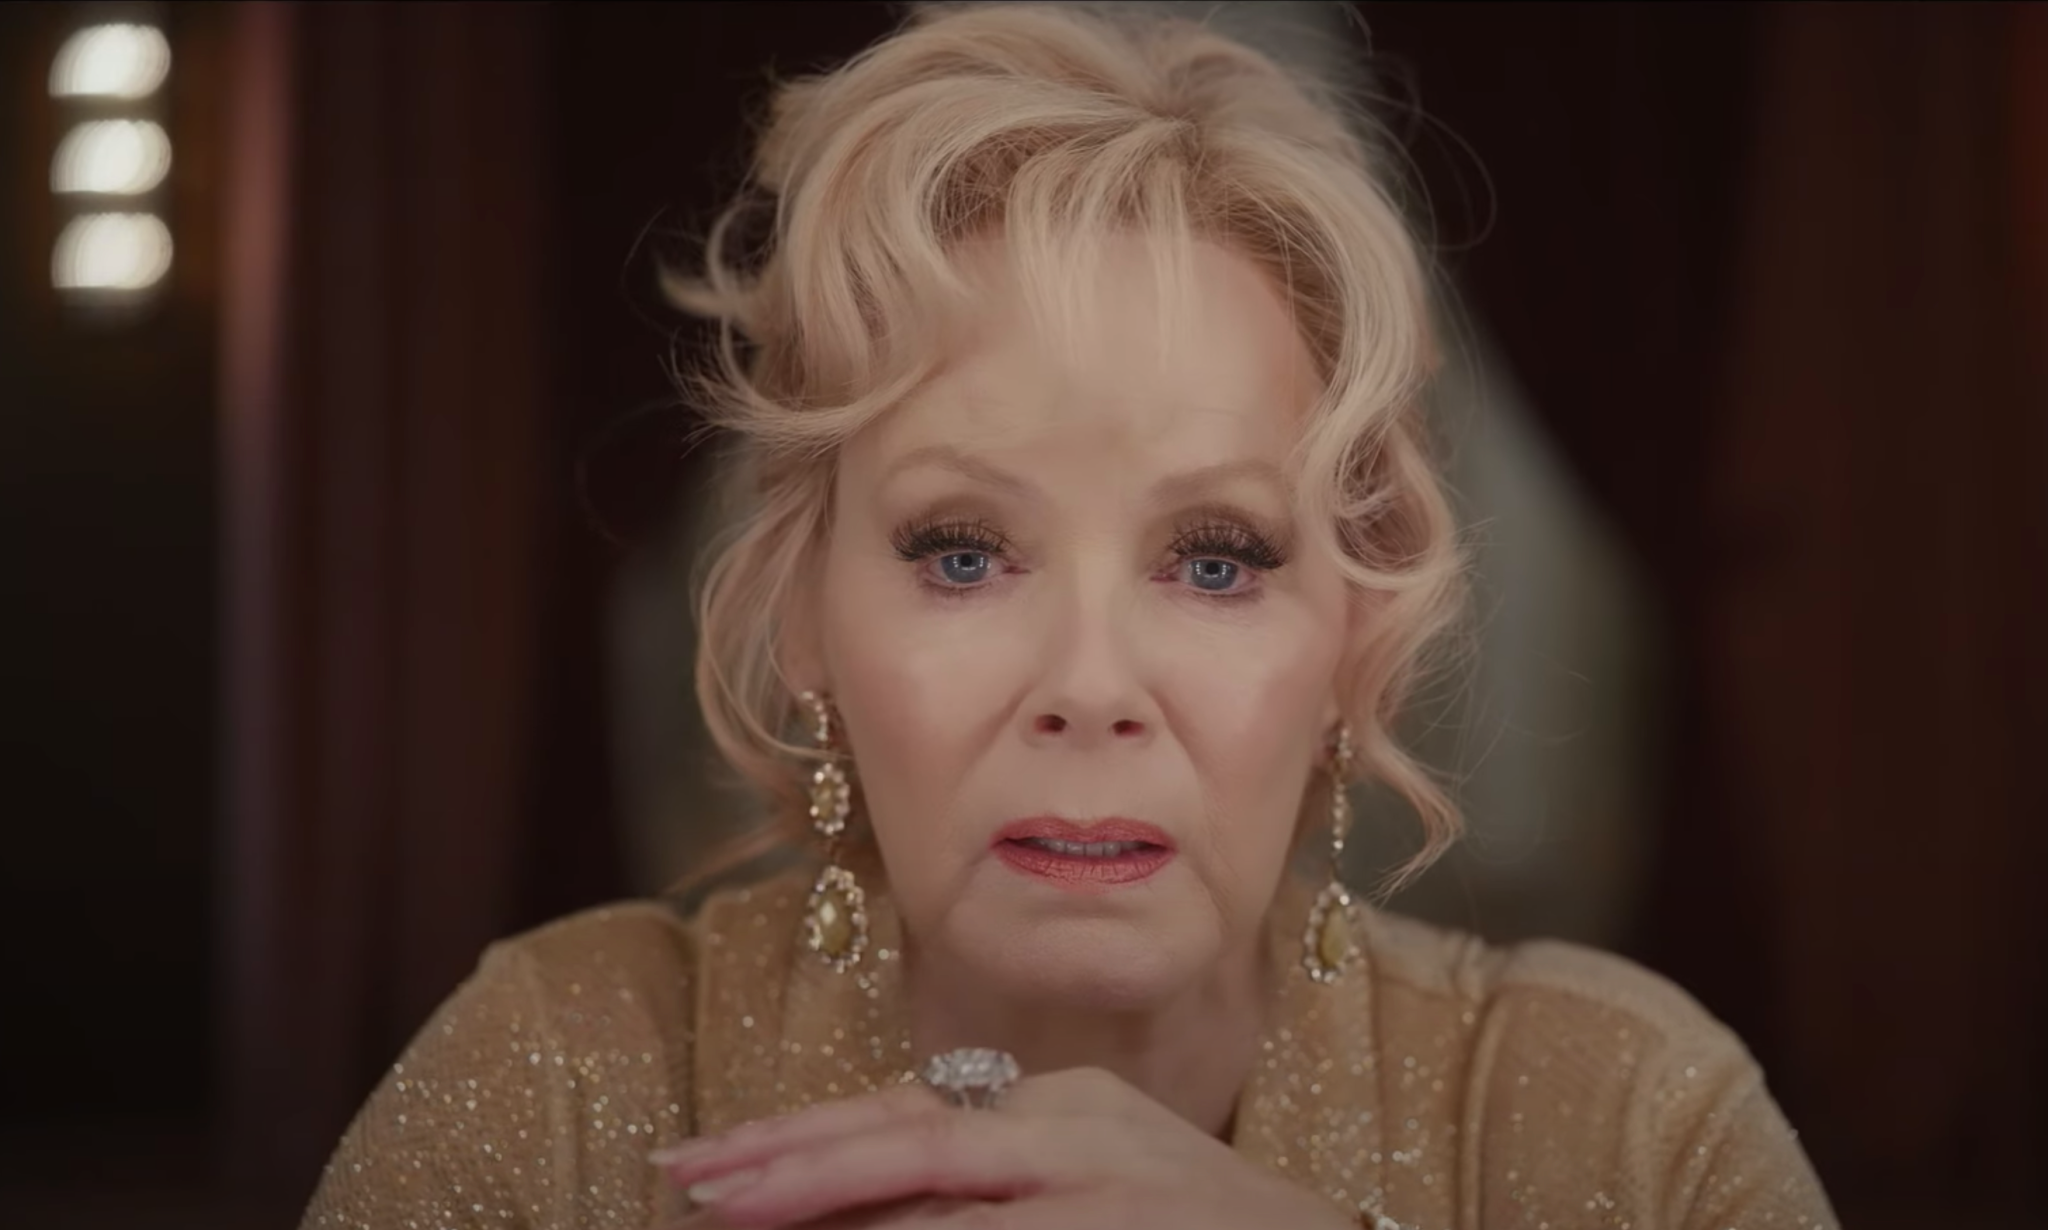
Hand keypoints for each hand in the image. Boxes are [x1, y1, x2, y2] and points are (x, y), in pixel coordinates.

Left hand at [652, 1066, 1357, 1229]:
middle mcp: (1075, 1120)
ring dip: (821, 1204)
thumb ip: (999, 1191)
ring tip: (725, 1215)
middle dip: (782, 1158)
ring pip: (927, 1181)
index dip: (802, 1136)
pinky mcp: (1115, 1218)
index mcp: (1068, 1104)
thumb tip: (874, 1214)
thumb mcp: (1104, 1189)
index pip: (910, 1110)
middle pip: (900, 1128)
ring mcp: (1099, 1173)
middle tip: (683, 1179)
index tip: (711, 1161)